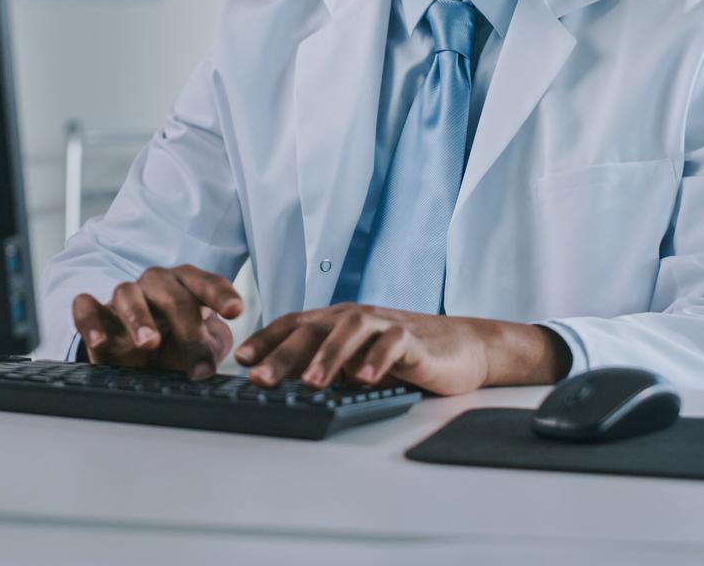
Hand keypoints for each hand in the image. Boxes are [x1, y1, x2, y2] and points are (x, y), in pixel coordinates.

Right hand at [71, 265, 242, 379]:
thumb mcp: (199, 349)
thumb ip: (206, 351)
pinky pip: (85, 307)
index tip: (235, 311)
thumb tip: (207, 367)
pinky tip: (99, 342)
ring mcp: (123, 298)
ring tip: (149, 343)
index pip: (203, 281)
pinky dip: (90, 321)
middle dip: (185, 322)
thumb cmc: (177, 347)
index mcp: (185, 286)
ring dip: (138, 317)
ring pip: (126, 292)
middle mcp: (155, 285)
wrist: (142, 359)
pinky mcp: (96, 315)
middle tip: (197, 354)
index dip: (219, 293)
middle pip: (169, 290)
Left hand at [233, 305, 567, 395]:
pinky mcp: (413, 339)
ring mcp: (385, 324)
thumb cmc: (404, 356)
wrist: (462, 347)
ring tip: (312, 384)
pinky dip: (377, 360)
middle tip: (260, 379)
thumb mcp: (357, 362)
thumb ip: (326, 368)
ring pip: (350, 330)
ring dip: (329, 356)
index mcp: (337, 321)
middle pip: (314, 329)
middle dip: (283, 354)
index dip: (266, 340)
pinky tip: (364, 379)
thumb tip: (283, 386)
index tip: (241, 361)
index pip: (294, 324)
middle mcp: (356, 317)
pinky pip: (392, 344)